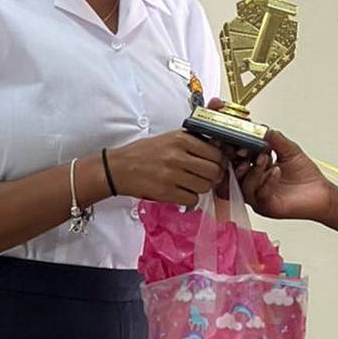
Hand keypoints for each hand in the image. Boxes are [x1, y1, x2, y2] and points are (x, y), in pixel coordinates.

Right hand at [107, 131, 224, 206]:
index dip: (219, 162)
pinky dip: (190, 199)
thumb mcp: (169, 139)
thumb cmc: (144, 153)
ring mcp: (172, 174)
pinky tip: (181, 193)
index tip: (216, 165)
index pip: (215, 153)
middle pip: (213, 171)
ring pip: (205, 186)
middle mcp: (178, 155)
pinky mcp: (165, 192)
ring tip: (191, 185)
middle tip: (206, 177)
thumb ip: (192, 142)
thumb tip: (218, 150)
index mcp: (181, 139)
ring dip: (201, 188)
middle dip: (213, 177)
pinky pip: (192, 199)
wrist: (118, 168)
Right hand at [238, 131, 332, 221]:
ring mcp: (258, 196)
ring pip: (244, 186)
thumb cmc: (306, 176)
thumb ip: (276, 139)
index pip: (238, 159)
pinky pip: (259, 195)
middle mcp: (255, 182)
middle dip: (238, 161)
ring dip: (254, 171)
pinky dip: (267, 181)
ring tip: (265, 159)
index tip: (238, 140)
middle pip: (235, 174)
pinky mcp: (266, 206)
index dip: (236, 150)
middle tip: (246, 151)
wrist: (321, 193)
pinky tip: (276, 172)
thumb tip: (263, 129)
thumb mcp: (290, 150)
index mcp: (257, 168)